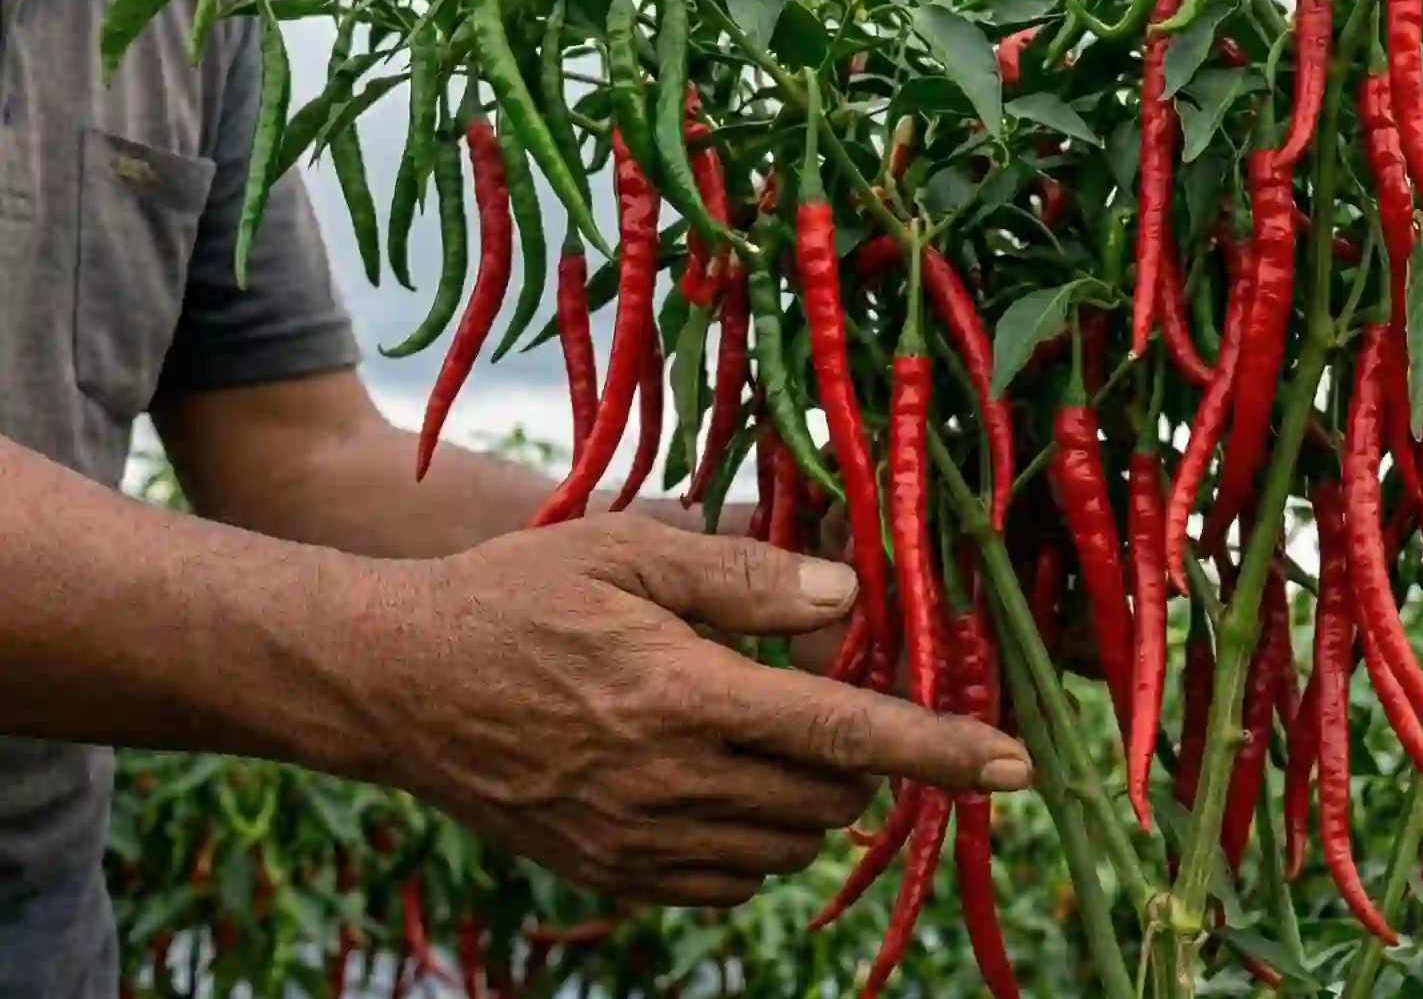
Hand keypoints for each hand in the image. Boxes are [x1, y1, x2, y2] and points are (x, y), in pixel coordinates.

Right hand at [356, 516, 1030, 907]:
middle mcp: (668, 781)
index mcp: (683, 693)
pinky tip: (719, 782)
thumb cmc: (515, 595)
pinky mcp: (608, 873)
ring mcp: (635, 840)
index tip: (1017, 766)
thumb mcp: (627, 551)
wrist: (396, 684)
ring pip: (783, 849)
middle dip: (862, 763)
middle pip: (827, 800)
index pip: (844, 735)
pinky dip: (751, 842)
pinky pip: (723, 881)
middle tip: (837, 706)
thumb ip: (741, 574)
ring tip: (767, 736)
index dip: (940, 751)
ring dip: (809, 803)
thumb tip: (844, 596)